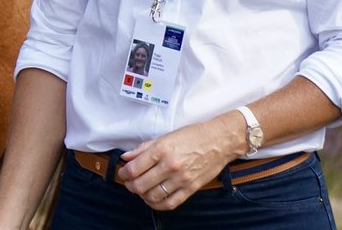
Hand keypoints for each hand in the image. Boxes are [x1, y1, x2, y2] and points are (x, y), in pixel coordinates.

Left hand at [117, 114, 238, 210]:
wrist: (218, 141)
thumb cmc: (192, 135)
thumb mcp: (165, 136)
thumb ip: (143, 148)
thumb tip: (126, 157)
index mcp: (161, 149)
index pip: (133, 169)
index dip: (123, 173)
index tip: (123, 172)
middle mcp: (170, 165)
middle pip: (140, 185)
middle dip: (130, 186)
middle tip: (129, 182)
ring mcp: (181, 179)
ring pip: (153, 196)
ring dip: (142, 195)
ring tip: (141, 190)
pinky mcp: (191, 188)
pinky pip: (170, 203)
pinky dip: (157, 204)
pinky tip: (153, 199)